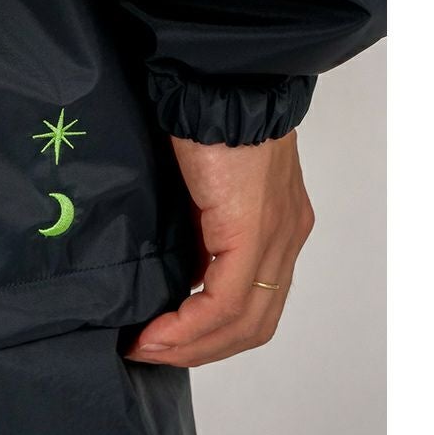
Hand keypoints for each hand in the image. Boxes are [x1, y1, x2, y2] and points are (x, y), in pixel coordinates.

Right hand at [124, 130, 314, 366]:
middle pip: (254, 325)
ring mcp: (275, 238)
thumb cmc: (212, 118)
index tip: (163, 339)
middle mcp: (286, 237)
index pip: (256, 302)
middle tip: (152, 352)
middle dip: (200, 349)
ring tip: (147, 348)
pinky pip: (224, 302)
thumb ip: (204, 225)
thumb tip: (176, 265)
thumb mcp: (208, 184)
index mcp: (279, 224)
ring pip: (243, 323)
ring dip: (191, 346)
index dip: (211, 332)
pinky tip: (156, 333)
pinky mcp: (252, 232)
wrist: (222, 82)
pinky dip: (188, 327)